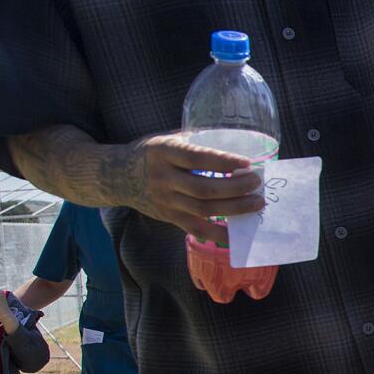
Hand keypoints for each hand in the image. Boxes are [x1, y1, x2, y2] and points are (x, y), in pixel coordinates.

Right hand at [124, 133, 266, 242]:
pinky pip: (195, 229)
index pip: (197, 158)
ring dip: (234, 208)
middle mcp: (163, 178)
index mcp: (164, 152)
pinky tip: (236, 234)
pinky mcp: (168, 217)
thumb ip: (195, 141)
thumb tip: (235, 142)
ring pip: (203, 209)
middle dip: (235, 187)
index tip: (247, 163)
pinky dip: (217, 234)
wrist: (116, 175)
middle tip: (257, 184)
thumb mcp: (166, 139)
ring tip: (256, 203)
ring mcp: (165, 200)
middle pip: (204, 188)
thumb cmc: (151, 153)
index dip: (223, 161)